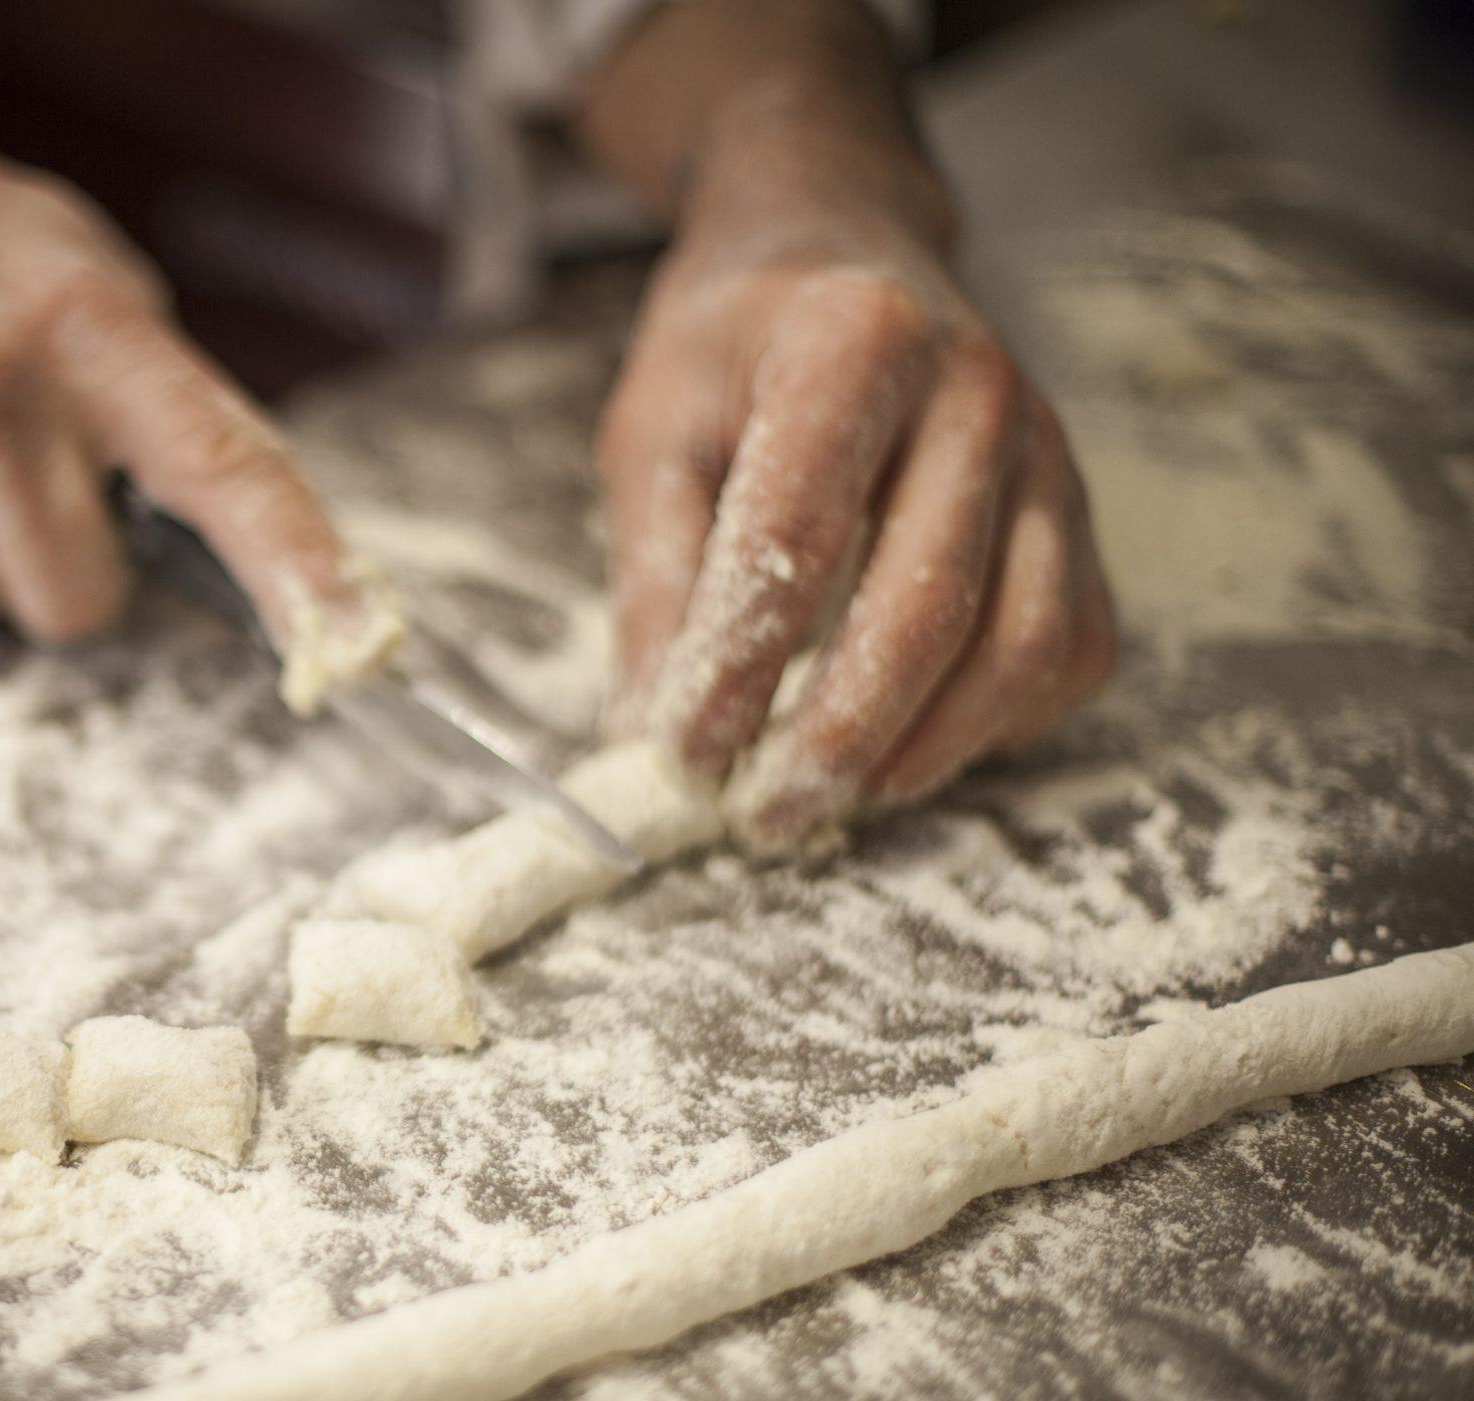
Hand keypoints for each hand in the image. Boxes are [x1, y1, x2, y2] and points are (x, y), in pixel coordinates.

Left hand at [599, 228, 1115, 848]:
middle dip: (837, 738)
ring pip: (1019, 646)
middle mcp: (980, 390)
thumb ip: (655, 580)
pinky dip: (992, 728)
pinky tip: (905, 751)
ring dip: (920, 752)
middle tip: (760, 817)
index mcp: (855, 343)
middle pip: (927, 605)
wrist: (845, 252)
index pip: (799, 532)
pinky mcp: (1085, 519)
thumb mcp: (654, 431)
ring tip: (825, 801)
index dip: (739, 664)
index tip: (681, 754)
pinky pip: (1066, 651)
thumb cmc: (737, 349)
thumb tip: (647, 736)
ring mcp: (1052, 456)